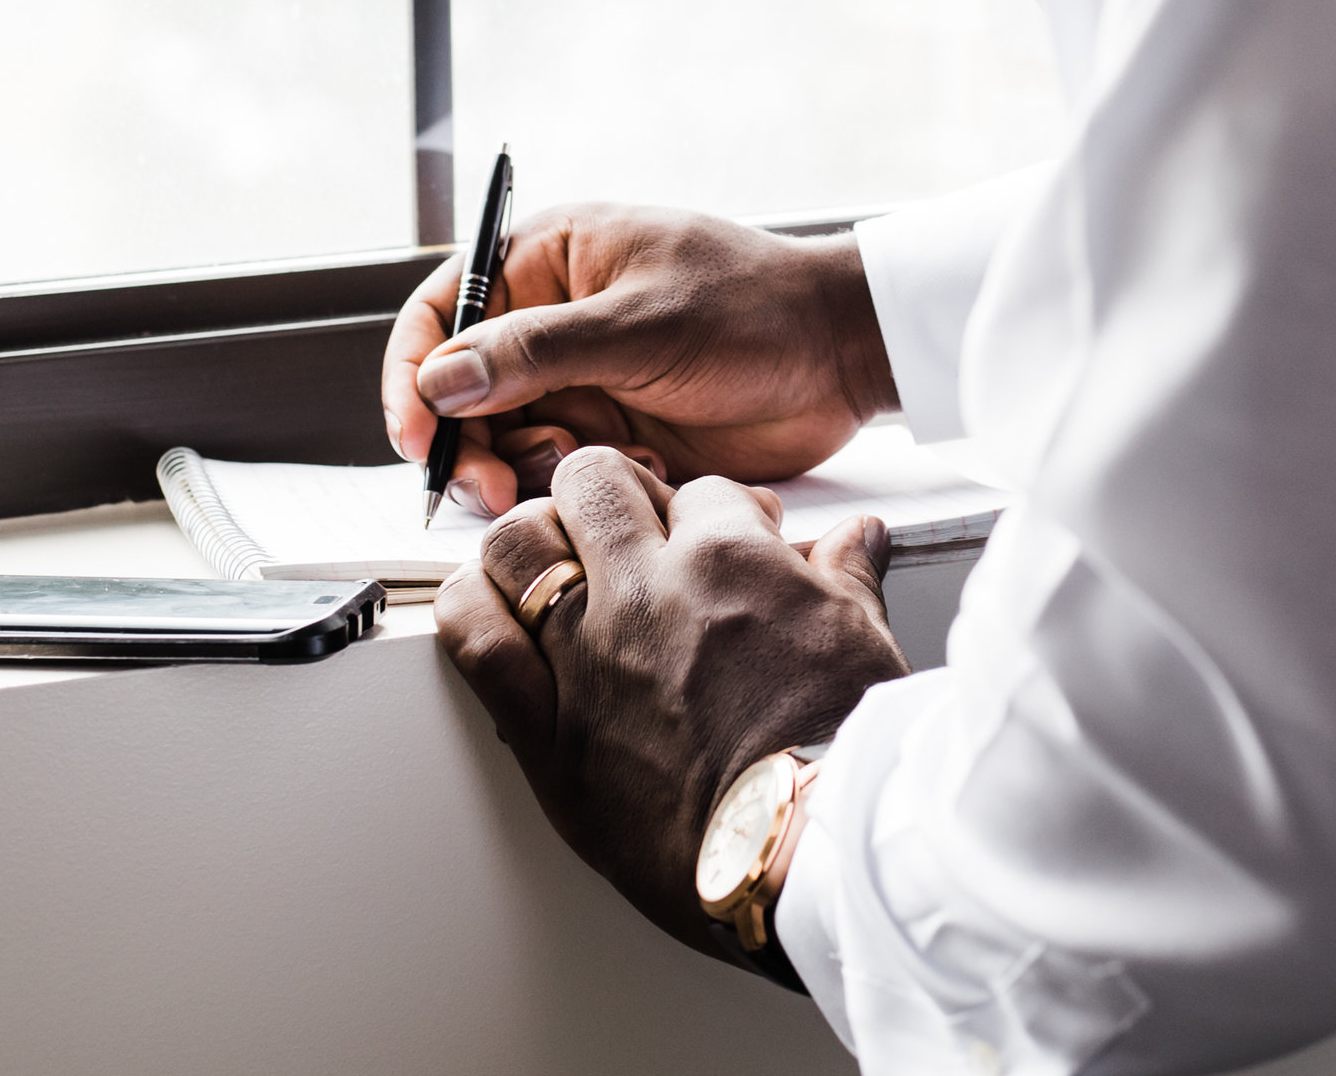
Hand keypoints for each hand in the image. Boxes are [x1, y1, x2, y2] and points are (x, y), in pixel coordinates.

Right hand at [381, 204, 897, 516]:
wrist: (842, 357)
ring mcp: (581, 377)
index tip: (418, 437)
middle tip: (494, 490)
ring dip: (522, 471)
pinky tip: (626, 478)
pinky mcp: (612, 431)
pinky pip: (556, 471)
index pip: (442, 312)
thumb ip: (535, 355)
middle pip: (462, 391)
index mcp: (547, 259)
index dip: (415, 376)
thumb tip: (440, 381)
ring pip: (503, 440)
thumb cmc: (755, 308)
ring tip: (572, 478)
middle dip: (467, 445)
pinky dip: (571, 488)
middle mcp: (551, 318)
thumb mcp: (639, 327)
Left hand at [434, 446, 910, 948]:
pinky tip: (488, 604)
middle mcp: (647, 593)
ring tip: (554, 560)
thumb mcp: (864, 642)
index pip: (701, 492)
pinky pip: (477, 642)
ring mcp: (589, 657)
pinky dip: (472, 608)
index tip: (719, 540)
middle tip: (632, 531)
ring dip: (532, 539)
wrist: (812, 852)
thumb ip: (845, 577)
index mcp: (728, 560)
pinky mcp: (550, 733)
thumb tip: (854, 541)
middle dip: (616, 494)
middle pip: (595, 483)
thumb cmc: (843, 757)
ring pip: (519, 542)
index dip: (712, 513)